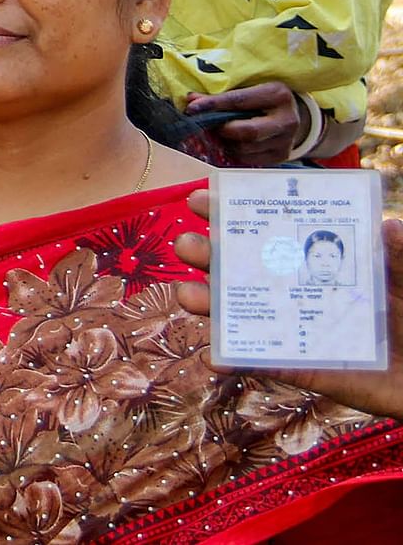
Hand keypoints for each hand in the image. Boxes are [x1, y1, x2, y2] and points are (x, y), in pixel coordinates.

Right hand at [175, 189, 402, 418]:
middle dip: (209, 255)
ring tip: (187, 295)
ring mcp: (298, 329)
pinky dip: (237, 362)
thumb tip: (391, 225)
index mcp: (321, 259)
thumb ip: (401, 256)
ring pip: (245, 314)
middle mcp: (301, 290)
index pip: (273, 231)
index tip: (202, 199)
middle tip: (186, 245)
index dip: (235, 214)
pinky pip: (265, 365)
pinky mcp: (305, 368)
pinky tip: (215, 357)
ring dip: (211, 305)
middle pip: (246, 269)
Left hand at [187, 83, 298, 164]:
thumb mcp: (249, 88)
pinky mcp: (281, 156)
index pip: (240, 100)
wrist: (292, 115)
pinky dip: (233, 151)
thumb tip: (191, 100)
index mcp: (278, 95)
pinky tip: (232, 141)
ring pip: (244, 148)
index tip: (192, 107)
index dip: (214, 105)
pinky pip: (247, 159)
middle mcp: (286, 119)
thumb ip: (223, 94)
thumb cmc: (263, 98)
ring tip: (222, 132)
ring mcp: (286, 141)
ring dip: (226, 142)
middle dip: (222, 129)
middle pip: (246, 131)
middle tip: (209, 124)